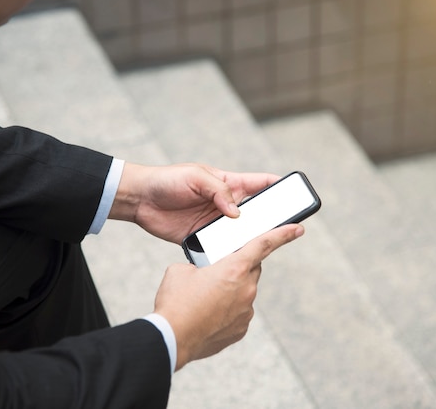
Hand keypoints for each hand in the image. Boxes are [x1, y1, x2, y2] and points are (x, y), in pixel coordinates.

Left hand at [108, 162, 279, 243]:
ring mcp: (215, 222)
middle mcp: (225, 204)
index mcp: (228, 184)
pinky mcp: (202, 238)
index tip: (295, 193)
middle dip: (272, 219)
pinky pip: (221, 247)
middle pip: (256, 212)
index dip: (279, 186)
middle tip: (287, 227)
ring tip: (263, 247)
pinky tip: (236, 258)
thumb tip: (237, 212)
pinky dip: (229, 253)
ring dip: (250, 239)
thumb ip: (218, 190)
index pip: (260, 184)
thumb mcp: (195, 177)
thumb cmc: (167, 180)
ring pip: (241, 233)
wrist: (140, 199)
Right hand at [152, 223, 304, 370]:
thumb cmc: (175, 301)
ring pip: (243, 293)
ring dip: (229, 291)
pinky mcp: (240, 329)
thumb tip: (200, 273)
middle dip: (238, 268)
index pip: (264, 245)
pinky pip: (238, 313)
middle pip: (251, 270)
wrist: (171, 338)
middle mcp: (246, 289)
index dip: (283, 234)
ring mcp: (246, 311)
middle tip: (216, 273)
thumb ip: (198, 265)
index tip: (298, 229)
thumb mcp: (181, 270)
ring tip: (204, 299)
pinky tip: (206, 315)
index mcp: (234, 268)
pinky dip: (226, 311)